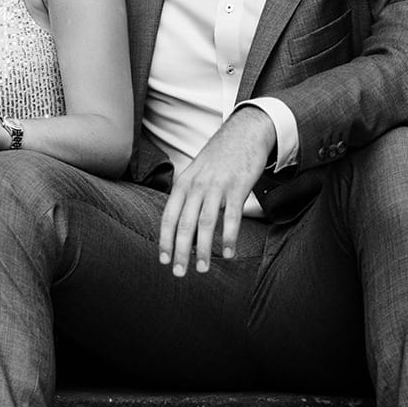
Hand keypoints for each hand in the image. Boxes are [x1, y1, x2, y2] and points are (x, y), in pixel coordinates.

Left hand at [158, 107, 275, 275]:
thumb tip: (182, 228)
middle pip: (185, 224)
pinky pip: (232, 217)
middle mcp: (196, 186)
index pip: (168, 217)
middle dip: (180, 252)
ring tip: (203, 269)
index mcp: (183, 184)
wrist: (244, 133)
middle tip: (179, 273)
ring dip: (204, 250)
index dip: (165, 240)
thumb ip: (187, 197)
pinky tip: (228, 254)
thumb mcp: (195, 173)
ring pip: (206, 223)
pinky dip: (228, 237)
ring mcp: (217, 186)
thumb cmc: (218, 158)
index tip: (164, 261)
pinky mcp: (237, 187)